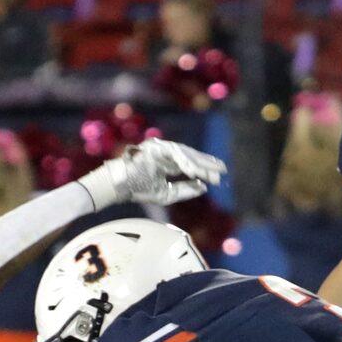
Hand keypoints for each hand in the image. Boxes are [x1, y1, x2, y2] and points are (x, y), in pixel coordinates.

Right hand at [83, 138, 227, 210]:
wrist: (118, 187)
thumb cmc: (138, 189)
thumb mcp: (167, 193)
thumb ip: (185, 190)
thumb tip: (204, 187)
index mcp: (167, 162)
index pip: (190, 163)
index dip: (205, 169)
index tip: (219, 176)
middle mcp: (165, 153)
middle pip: (191, 156)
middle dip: (207, 164)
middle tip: (222, 171)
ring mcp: (159, 148)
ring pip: (185, 153)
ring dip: (199, 164)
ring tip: (212, 172)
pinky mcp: (155, 148)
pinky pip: (174, 154)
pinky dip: (185, 162)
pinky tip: (195, 172)